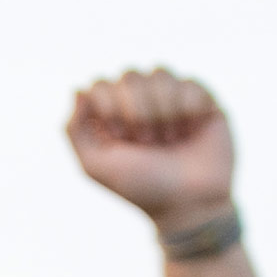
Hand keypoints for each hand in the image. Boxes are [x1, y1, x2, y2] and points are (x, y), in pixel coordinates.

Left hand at [67, 69, 234, 231]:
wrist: (191, 203)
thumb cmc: (142, 188)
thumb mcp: (96, 167)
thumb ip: (75, 130)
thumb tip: (77, 90)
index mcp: (113, 116)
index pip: (100, 84)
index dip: (109, 106)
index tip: (121, 137)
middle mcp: (140, 103)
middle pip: (129, 75)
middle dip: (137, 109)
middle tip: (147, 141)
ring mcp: (171, 100)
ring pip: (159, 73)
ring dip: (162, 109)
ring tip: (170, 140)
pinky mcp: (201, 101)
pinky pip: (189, 82)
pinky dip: (188, 107)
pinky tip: (191, 130)